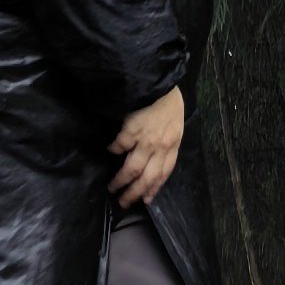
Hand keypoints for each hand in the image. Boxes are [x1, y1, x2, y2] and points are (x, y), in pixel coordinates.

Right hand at [111, 86, 183, 209]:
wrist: (160, 82)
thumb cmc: (168, 101)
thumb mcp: (174, 123)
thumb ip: (167, 140)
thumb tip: (153, 155)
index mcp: (173, 144)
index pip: (164, 173)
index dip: (154, 188)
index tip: (146, 199)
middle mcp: (161, 147)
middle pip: (148, 177)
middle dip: (135, 192)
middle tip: (124, 202)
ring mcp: (146, 139)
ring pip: (133, 168)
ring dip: (122, 180)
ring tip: (112, 187)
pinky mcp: (132, 129)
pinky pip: (121, 145)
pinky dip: (115, 150)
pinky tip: (110, 152)